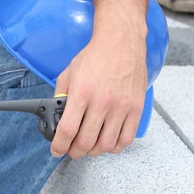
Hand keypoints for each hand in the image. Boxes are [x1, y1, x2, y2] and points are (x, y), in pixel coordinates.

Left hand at [50, 24, 147, 158]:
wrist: (121, 41)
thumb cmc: (95, 56)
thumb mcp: (69, 73)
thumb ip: (61, 96)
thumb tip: (56, 117)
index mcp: (82, 93)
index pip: (68, 130)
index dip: (60, 146)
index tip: (57, 150)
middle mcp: (102, 102)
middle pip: (86, 142)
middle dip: (75, 152)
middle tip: (73, 150)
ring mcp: (121, 106)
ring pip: (106, 144)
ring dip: (95, 151)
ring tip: (90, 147)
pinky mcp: (136, 108)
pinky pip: (126, 138)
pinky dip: (115, 147)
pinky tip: (108, 143)